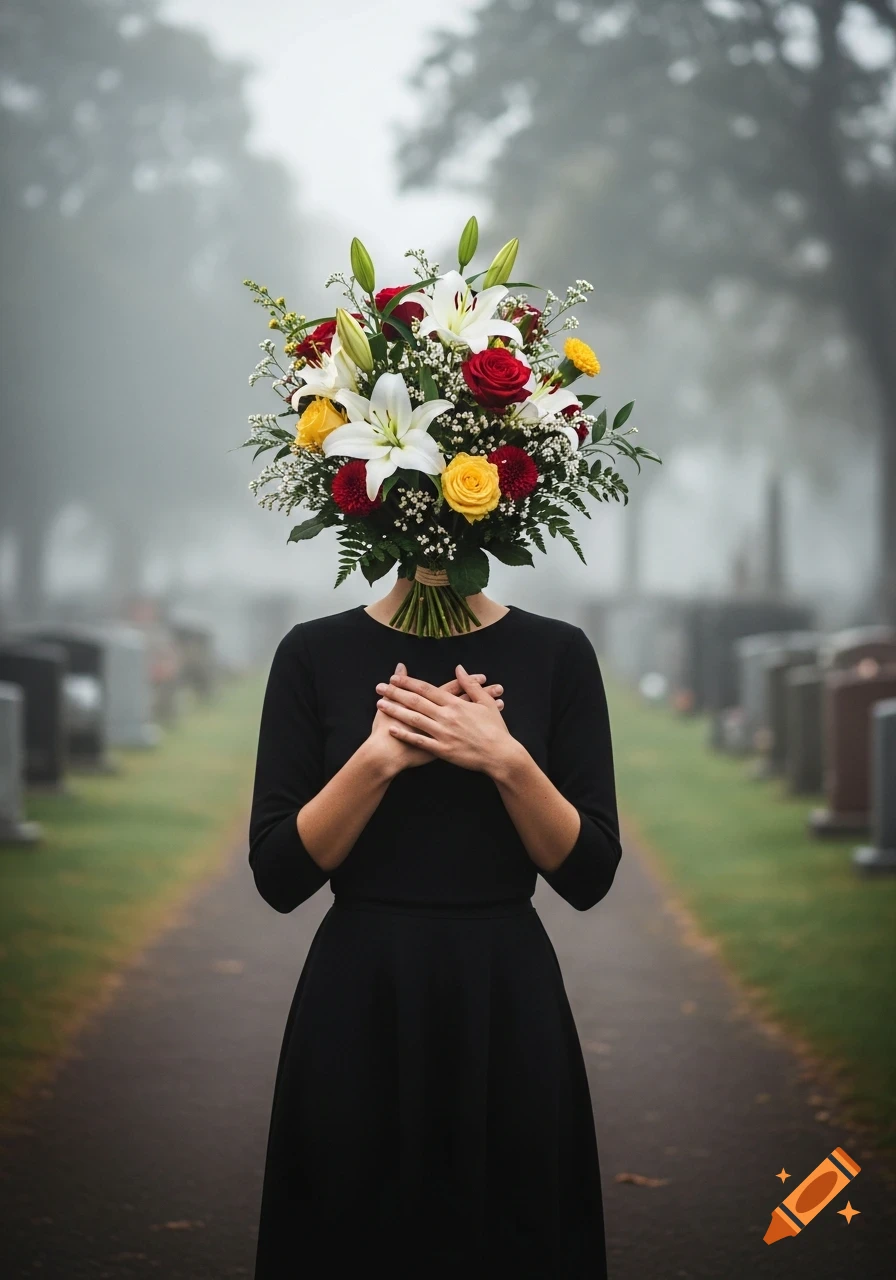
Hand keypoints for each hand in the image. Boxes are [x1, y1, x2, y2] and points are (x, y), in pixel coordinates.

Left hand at [375, 663, 517, 775]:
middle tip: (380, 686)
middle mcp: (447, 716)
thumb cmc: (495, 729)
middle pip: (416, 701)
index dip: (409, 682)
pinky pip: (419, 741)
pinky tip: (391, 728)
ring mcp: (443, 733)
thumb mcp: (486, 702)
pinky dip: (404, 734)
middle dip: (396, 693)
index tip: (395, 676)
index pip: (427, 689)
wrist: (500, 755)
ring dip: (395, 710)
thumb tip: (459, 668)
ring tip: (380, 704)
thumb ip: (470, 685)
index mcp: (456, 704)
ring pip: (414, 719)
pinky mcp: (442, 750)